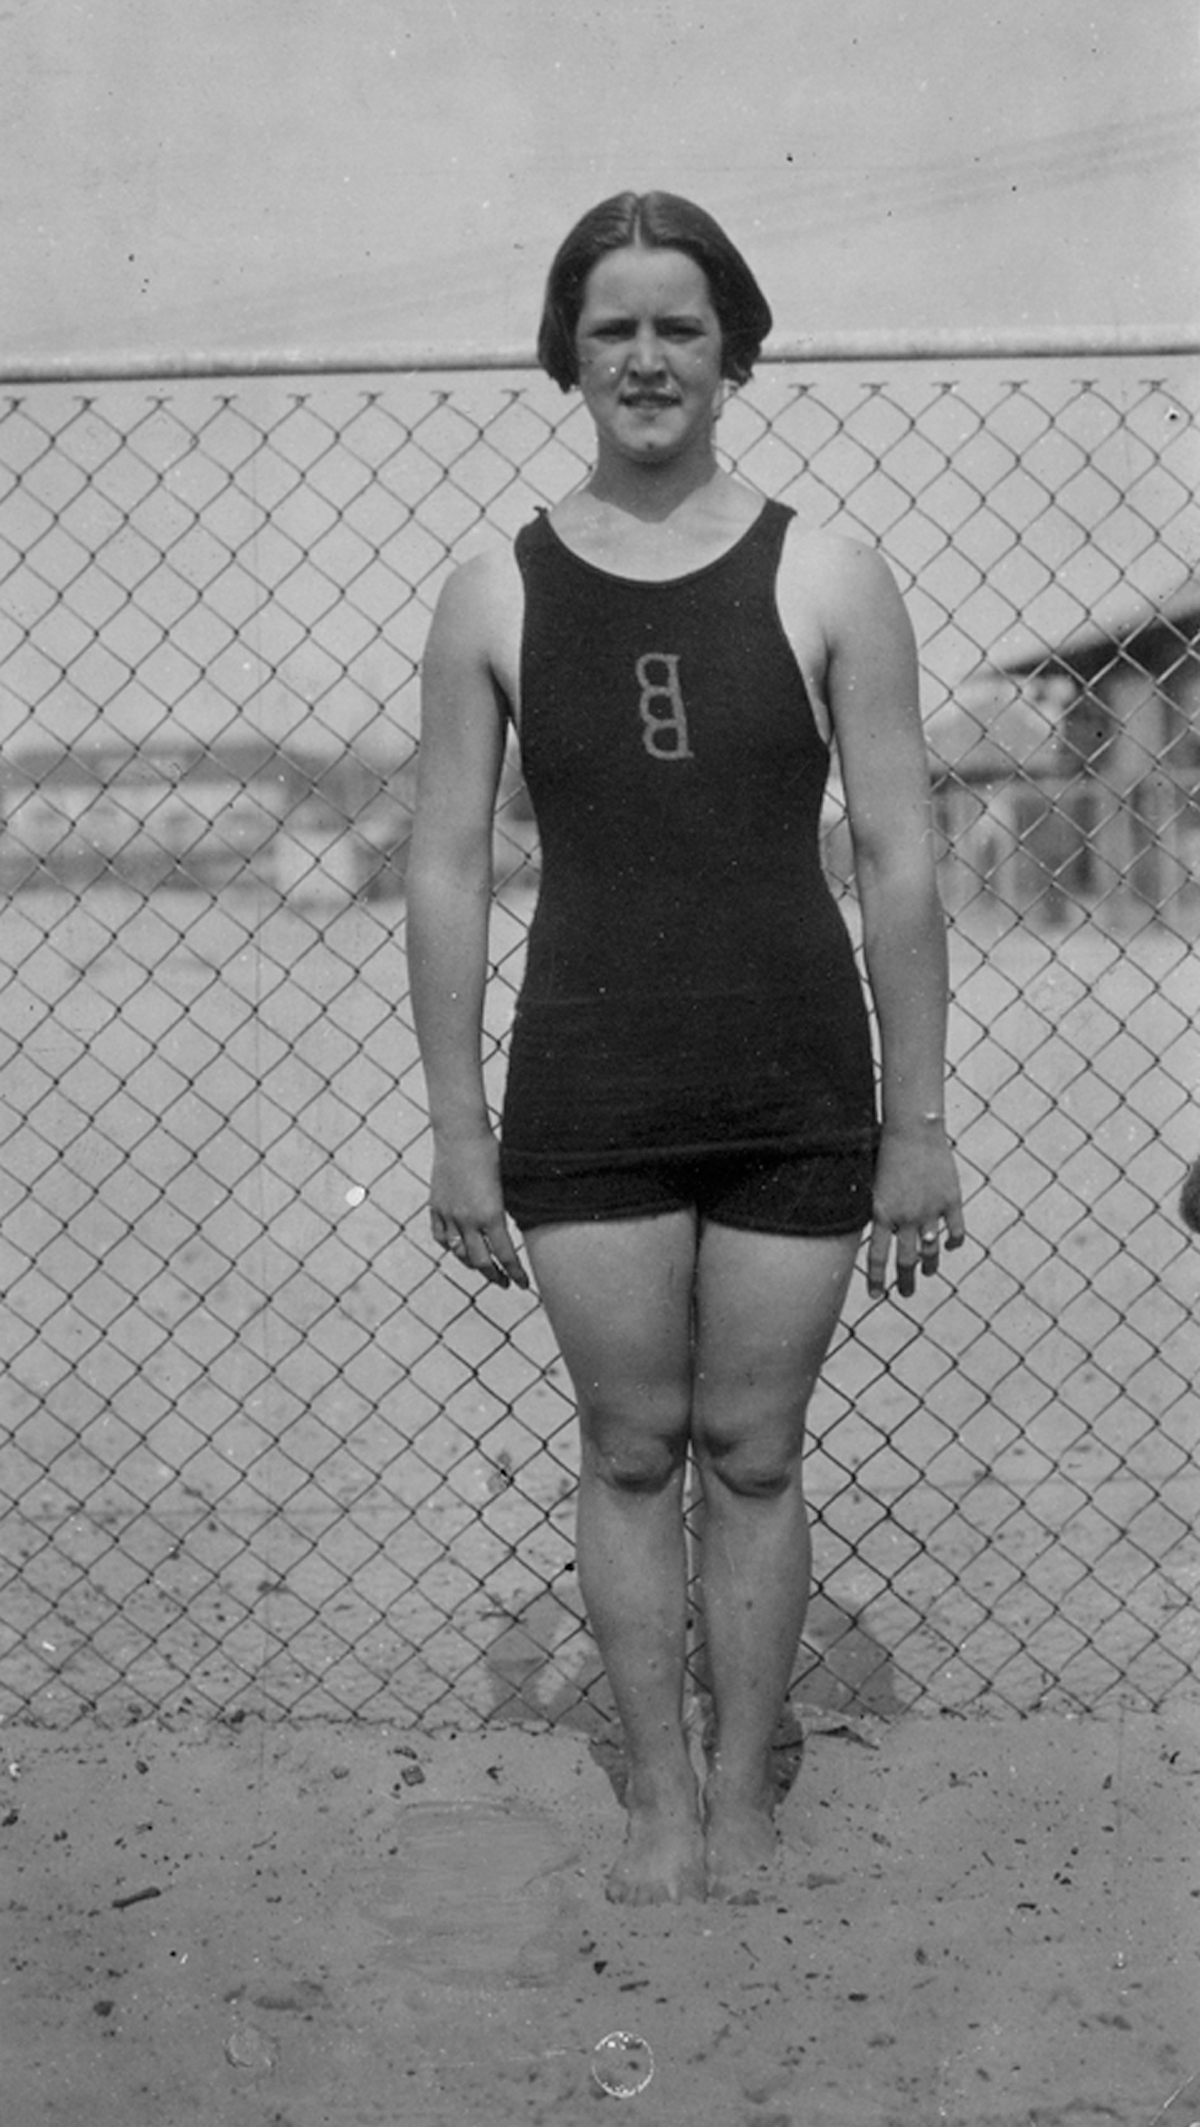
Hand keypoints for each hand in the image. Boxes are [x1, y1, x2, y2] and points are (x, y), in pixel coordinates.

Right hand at [429, 1128, 528, 1290]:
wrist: (461, 1133)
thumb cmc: (492, 1153)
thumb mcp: (509, 1184)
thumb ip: (510, 1212)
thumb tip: (519, 1234)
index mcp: (491, 1215)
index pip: (506, 1255)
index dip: (516, 1274)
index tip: (523, 1285)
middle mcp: (468, 1220)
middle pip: (481, 1262)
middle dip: (495, 1276)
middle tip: (505, 1283)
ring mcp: (449, 1214)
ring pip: (458, 1252)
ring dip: (473, 1264)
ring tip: (484, 1267)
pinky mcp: (436, 1206)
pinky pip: (440, 1236)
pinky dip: (449, 1247)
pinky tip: (458, 1248)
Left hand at [866, 1124, 964, 1300]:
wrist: (913, 1130)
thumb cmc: (886, 1151)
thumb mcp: (873, 1183)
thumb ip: (876, 1210)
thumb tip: (874, 1231)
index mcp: (882, 1213)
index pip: (877, 1257)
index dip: (877, 1280)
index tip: (876, 1296)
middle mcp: (906, 1217)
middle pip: (906, 1261)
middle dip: (905, 1282)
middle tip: (906, 1294)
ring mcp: (930, 1211)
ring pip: (931, 1251)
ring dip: (929, 1266)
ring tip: (928, 1273)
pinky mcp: (950, 1201)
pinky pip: (955, 1232)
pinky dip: (953, 1243)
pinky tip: (950, 1247)